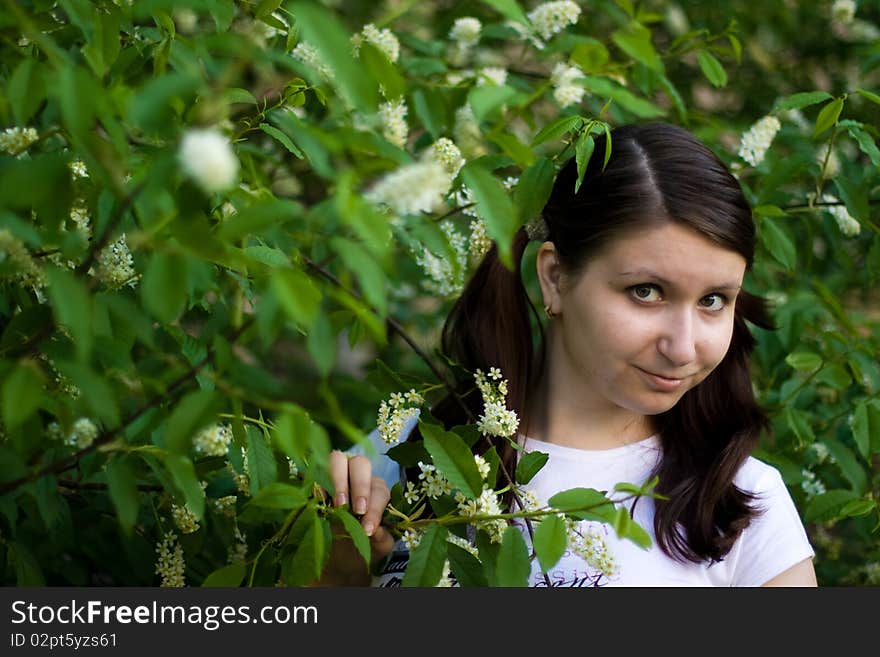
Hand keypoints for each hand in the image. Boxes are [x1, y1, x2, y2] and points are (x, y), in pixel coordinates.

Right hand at [315, 450, 394, 584]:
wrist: (340, 557)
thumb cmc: (364, 546)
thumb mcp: (379, 548)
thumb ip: (383, 540)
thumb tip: (376, 531)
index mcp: (377, 491)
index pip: (379, 491)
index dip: (375, 509)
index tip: (368, 529)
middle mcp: (358, 478)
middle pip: (361, 464)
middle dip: (360, 486)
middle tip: (357, 511)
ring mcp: (335, 476)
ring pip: (337, 459)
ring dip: (338, 479)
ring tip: (338, 504)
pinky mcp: (315, 483)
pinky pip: (315, 473)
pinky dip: (317, 483)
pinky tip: (319, 498)